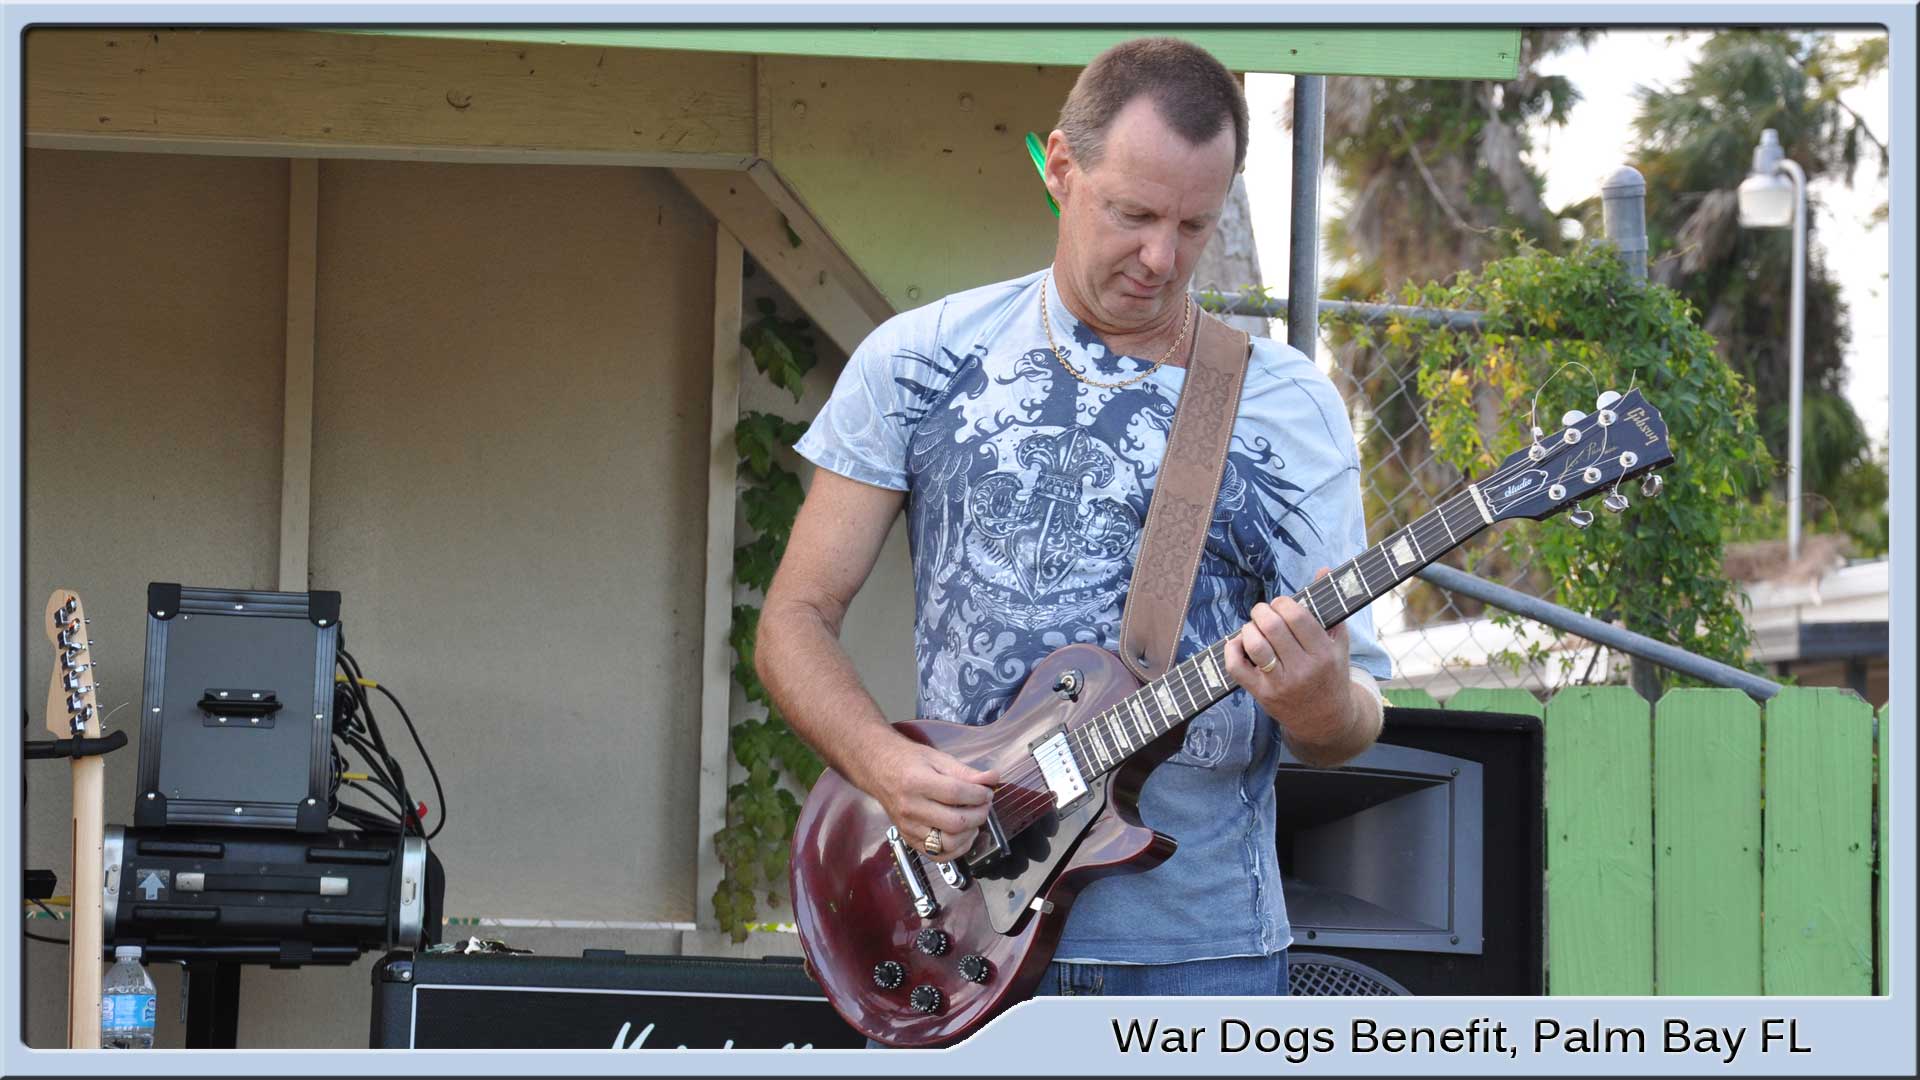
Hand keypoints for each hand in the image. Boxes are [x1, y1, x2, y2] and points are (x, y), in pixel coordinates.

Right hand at [857, 735, 999, 863]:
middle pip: (955, 822)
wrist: (879, 770)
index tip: (987, 791)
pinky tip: (964, 834)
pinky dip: (958, 849)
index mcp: (916, 782)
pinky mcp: (909, 840)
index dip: (979, 794)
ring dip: (970, 833)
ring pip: (949, 843)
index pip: (956, 794)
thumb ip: (966, 772)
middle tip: (984, 804)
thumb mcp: (938, 758)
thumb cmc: (909, 761)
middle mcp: (910, 808)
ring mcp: (908, 827)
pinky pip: (938, 855)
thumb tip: (992, 779)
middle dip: (979, 814)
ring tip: (974, 818)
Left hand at [1222, 568, 1354, 750]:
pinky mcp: (1261, 695)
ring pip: (1254, 645)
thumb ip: (1328, 605)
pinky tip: (1240, 643)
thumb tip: (1323, 568)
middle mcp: (1303, 669)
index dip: (1283, 603)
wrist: (1326, 720)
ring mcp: (1280, 684)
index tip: (1282, 605)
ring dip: (1249, 628)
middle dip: (1263, 611)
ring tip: (1255, 628)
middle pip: (1272, 626)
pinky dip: (1232, 649)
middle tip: (1264, 612)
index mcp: (1324, 653)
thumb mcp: (1337, 641)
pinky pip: (1236, 667)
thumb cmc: (1331, 673)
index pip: (1297, 616)